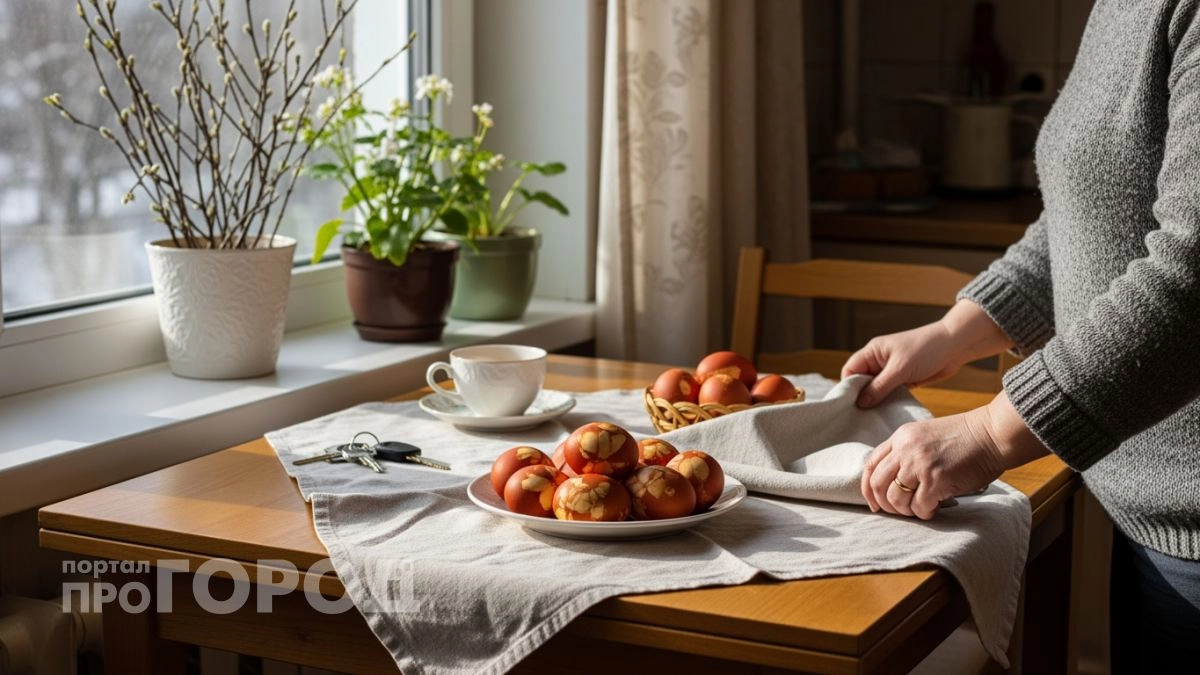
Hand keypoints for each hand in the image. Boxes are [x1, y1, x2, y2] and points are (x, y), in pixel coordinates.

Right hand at [842, 300, 1013, 407]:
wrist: (955, 345)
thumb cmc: (926, 350)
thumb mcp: (900, 369)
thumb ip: (879, 387)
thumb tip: (860, 403)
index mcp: (873, 352)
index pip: (850, 371)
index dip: (847, 388)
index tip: (848, 407)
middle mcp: (879, 361)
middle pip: (861, 382)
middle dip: (861, 397)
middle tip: (860, 417)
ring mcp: (892, 371)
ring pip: (876, 389)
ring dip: (876, 401)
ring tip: (873, 418)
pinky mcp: (905, 379)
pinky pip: (890, 392)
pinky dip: (889, 401)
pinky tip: (888, 413)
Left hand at [861, 393, 1048, 518]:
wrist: (993, 434)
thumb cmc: (966, 439)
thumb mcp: (926, 436)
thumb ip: (907, 453)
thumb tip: (894, 482)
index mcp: (900, 437)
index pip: (870, 466)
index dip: (868, 489)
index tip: (874, 504)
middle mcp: (905, 449)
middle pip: (878, 484)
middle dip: (885, 505)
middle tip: (899, 512)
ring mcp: (919, 464)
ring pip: (896, 499)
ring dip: (906, 511)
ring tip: (920, 509)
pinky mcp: (936, 479)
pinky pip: (919, 506)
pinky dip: (925, 513)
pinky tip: (935, 509)